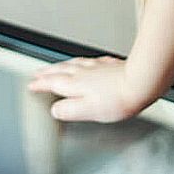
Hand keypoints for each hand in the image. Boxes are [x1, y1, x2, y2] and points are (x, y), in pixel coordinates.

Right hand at [27, 56, 150, 122]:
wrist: (141, 82)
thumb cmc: (118, 99)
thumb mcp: (88, 111)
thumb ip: (68, 110)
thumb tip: (55, 110)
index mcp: (75, 84)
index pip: (52, 83)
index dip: (40, 84)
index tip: (32, 84)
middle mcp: (83, 73)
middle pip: (60, 70)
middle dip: (47, 72)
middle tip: (37, 73)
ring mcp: (96, 67)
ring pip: (73, 64)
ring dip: (61, 65)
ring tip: (55, 67)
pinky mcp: (109, 65)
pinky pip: (88, 61)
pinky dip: (80, 62)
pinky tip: (85, 63)